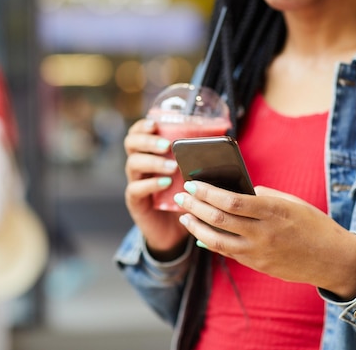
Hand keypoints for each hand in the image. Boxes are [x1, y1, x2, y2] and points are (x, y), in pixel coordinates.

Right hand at [124, 119, 188, 259]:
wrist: (174, 231)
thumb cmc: (185, 197)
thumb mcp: (192, 175)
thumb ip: (198, 159)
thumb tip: (224, 138)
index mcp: (149, 154)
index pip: (137, 133)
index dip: (142, 126)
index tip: (155, 123)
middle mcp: (139, 166)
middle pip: (131, 144)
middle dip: (148, 141)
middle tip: (167, 145)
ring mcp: (135, 183)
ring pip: (133, 164)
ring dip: (154, 161)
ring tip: (173, 166)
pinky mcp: (136, 202)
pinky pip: (136, 189)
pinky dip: (151, 184)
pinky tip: (166, 183)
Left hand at [176, 182, 355, 299]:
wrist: (333, 259)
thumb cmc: (313, 224)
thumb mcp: (291, 202)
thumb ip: (263, 196)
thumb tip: (233, 191)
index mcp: (273, 211)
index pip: (231, 200)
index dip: (207, 192)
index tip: (192, 183)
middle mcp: (264, 233)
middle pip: (219, 219)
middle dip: (195, 206)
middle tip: (181, 196)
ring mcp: (259, 252)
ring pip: (217, 240)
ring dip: (196, 227)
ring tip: (184, 217)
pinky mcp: (258, 265)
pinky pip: (228, 253)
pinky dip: (210, 242)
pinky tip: (200, 233)